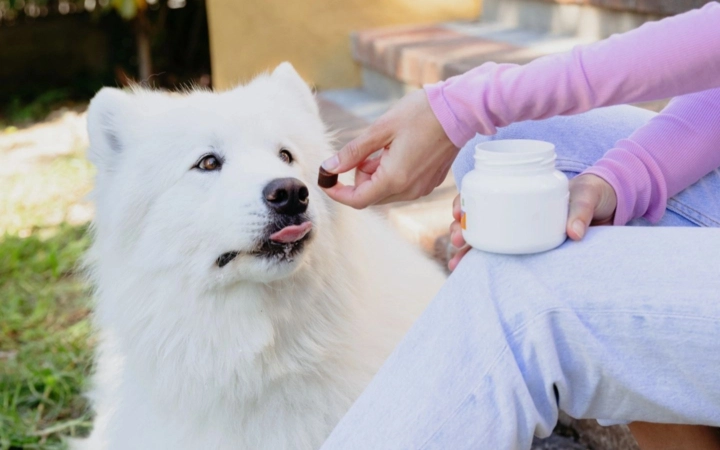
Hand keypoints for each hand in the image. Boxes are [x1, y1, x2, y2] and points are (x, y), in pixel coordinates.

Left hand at [320, 90, 457, 207]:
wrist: (459, 110)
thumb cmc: (421, 114)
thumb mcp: (380, 129)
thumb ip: (353, 152)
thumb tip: (329, 167)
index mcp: (395, 179)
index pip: (357, 200)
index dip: (338, 193)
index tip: (328, 179)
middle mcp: (409, 190)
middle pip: (371, 197)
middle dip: (360, 178)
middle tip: (366, 151)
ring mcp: (421, 189)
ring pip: (385, 192)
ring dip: (376, 175)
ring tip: (385, 147)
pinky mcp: (429, 183)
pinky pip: (401, 187)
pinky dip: (391, 174)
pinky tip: (399, 151)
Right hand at [448, 174, 616, 270]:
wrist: (609, 205)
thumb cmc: (593, 193)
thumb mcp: (586, 196)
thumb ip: (581, 212)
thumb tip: (574, 234)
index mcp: (520, 193)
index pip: (483, 194)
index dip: (465, 202)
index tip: (458, 213)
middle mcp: (515, 212)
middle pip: (478, 220)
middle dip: (459, 230)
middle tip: (455, 239)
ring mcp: (521, 230)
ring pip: (486, 240)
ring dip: (467, 252)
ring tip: (456, 265)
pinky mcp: (530, 248)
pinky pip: (504, 256)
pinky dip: (487, 266)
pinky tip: (472, 275)